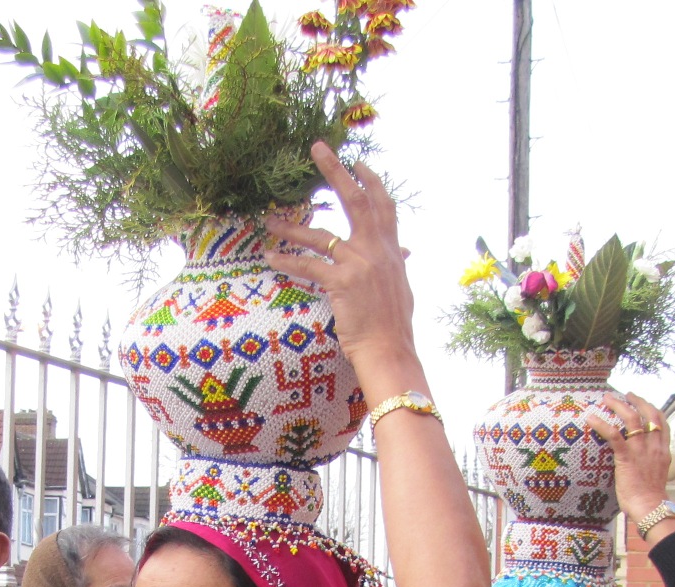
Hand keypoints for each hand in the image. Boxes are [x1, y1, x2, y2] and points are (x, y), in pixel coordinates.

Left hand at [262, 143, 419, 394]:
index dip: (371, 182)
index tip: (358, 163)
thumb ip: (398, 266)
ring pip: (320, 235)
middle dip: (336, 171)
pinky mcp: (341, 282)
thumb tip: (404, 254)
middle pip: (356, 200)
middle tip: (318, 148)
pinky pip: (308, 265)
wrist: (391, 350)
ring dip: (292, 226)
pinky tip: (270, 257)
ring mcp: (359, 264)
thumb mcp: (402, 289)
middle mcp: (377, 250)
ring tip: (270, 218)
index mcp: (391, 250)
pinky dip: (287, 261)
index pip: (384, 206)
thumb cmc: (394, 327)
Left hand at [582, 392, 674, 522]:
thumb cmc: (650, 499)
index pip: (661, 423)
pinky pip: (614, 435)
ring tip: (608, 399)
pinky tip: (591, 419)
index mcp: (663, 451)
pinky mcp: (627, 457)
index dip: (652, 409)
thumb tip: (640, 466)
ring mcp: (642, 450)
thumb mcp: (656, 477)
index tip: (643, 403)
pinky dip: (601, 424)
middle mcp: (655, 446)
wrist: (651, 508)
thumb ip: (650, 466)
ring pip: (632, 417)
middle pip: (650, 414)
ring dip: (619, 405)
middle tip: (626, 394)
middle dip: (638, 400)